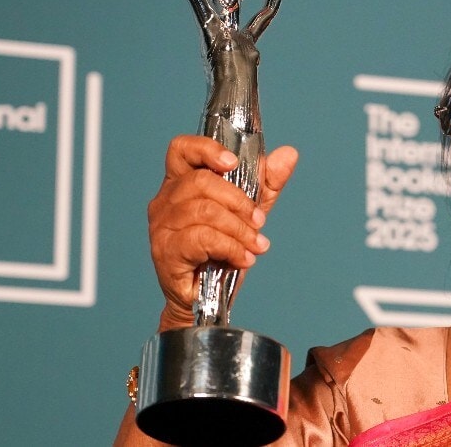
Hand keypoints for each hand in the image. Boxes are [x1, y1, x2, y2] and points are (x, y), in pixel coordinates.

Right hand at [147, 135, 298, 329]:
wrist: (206, 301)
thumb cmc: (221, 253)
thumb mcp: (250, 213)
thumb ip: (267, 183)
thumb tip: (288, 154)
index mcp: (181, 184)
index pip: (182, 150)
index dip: (206, 149)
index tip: (233, 163)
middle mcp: (165, 201)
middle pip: (201, 181)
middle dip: (239, 202)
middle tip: (259, 222)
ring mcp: (161, 226)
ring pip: (204, 211)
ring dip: (239, 229)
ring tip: (255, 245)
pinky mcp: (165, 251)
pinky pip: (202, 239)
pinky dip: (230, 247)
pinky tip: (242, 258)